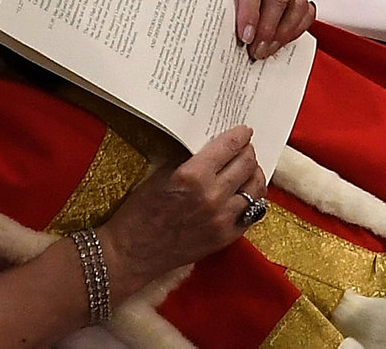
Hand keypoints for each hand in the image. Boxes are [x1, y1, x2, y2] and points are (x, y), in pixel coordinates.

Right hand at [101, 125, 261, 281]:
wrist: (129, 254)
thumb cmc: (139, 213)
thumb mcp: (160, 175)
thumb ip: (190, 159)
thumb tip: (214, 145)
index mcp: (193, 176)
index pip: (230, 146)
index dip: (240, 135)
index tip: (244, 132)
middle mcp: (212, 196)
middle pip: (247, 163)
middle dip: (248, 151)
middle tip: (245, 148)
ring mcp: (221, 219)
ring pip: (255, 187)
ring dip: (253, 174)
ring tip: (248, 170)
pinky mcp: (224, 238)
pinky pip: (252, 213)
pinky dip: (251, 200)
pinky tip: (245, 194)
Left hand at [213, 0, 312, 58]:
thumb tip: (191, 1)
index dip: (250, 12)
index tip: (244, 34)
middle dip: (267, 28)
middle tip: (255, 48)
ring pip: (296, 4)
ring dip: (282, 31)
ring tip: (266, 49)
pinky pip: (305, 7)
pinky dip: (296, 27)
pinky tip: (281, 40)